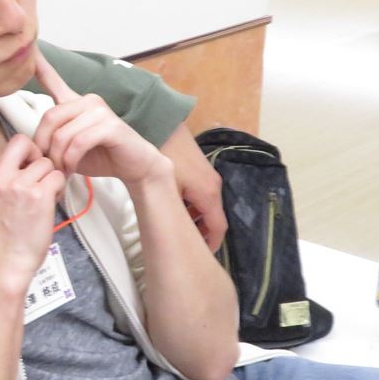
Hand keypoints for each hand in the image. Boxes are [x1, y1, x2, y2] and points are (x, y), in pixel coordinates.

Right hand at [0, 86, 65, 288]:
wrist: (7, 263)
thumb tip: (19, 157)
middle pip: (22, 141)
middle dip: (34, 155)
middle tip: (32, 178)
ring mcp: (16, 185)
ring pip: (45, 161)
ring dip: (48, 177)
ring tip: (37, 200)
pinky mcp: (37, 195)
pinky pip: (57, 176)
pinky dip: (58, 189)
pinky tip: (47, 205)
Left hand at [30, 51, 169, 185]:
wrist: (134, 166)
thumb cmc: (101, 156)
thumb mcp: (70, 146)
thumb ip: (53, 138)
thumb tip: (29, 144)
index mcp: (76, 102)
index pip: (54, 80)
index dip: (39, 66)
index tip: (30, 49)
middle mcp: (88, 100)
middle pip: (50, 117)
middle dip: (43, 145)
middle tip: (46, 165)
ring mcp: (100, 110)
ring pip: (62, 133)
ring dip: (57, 158)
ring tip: (61, 171)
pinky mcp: (110, 126)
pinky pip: (78, 143)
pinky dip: (70, 160)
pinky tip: (71, 168)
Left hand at [159, 123, 226, 251]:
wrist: (159, 123)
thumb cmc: (163, 157)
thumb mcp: (167, 191)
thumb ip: (175, 213)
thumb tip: (175, 233)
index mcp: (209, 194)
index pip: (218, 228)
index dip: (211, 245)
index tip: (200, 255)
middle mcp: (213, 185)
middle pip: (213, 218)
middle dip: (201, 233)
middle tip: (184, 244)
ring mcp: (207, 175)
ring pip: (205, 206)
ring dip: (194, 218)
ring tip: (177, 228)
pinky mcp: (198, 168)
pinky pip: (199, 194)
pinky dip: (190, 205)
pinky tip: (173, 207)